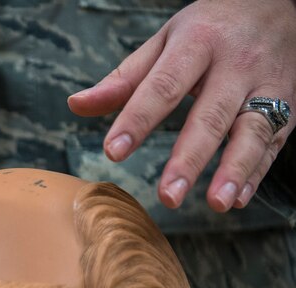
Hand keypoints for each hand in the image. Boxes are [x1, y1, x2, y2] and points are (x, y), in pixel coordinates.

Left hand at [67, 0, 295, 211]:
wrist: (276, 3)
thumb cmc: (208, 29)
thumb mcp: (164, 41)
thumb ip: (123, 79)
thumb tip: (77, 105)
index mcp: (197, 44)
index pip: (163, 86)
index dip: (137, 119)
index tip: (113, 152)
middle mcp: (236, 65)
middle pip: (210, 116)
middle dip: (189, 158)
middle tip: (168, 195)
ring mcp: (267, 85)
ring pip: (253, 131)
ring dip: (235, 170)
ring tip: (216, 203)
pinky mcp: (290, 104)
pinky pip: (275, 141)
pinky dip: (257, 172)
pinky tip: (238, 198)